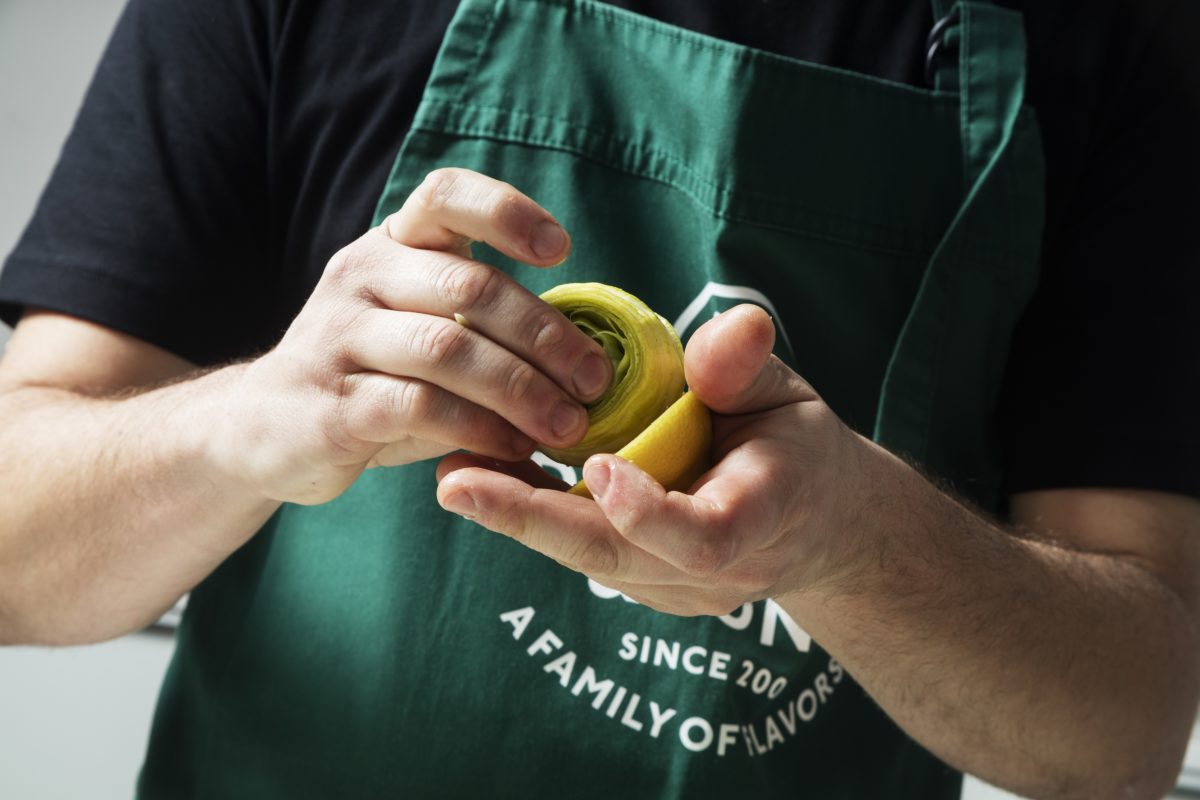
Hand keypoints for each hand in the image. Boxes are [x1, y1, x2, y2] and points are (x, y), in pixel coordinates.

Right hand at [213, 168, 612, 504]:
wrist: (263, 431)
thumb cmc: (372, 375)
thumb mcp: (420, 326)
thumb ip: (485, 322)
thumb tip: (588, 354)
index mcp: (391, 245)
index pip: (445, 196)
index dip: (507, 212)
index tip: (559, 250)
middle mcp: (362, 276)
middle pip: (468, 286)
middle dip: (544, 336)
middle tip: (594, 382)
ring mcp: (340, 338)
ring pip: (447, 348)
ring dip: (520, 390)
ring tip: (565, 425)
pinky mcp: (331, 404)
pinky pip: (419, 407)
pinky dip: (478, 428)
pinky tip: (511, 448)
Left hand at [435, 304, 867, 614]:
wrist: (813, 521)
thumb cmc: (794, 446)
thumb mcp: (785, 394)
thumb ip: (748, 366)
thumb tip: (732, 329)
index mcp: (764, 516)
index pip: (704, 538)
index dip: (648, 512)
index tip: (596, 468)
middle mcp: (717, 572)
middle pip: (617, 559)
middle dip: (532, 520)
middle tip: (458, 482)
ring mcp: (676, 589)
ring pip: (587, 560)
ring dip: (517, 516)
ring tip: (453, 473)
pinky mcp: (645, 584)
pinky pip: (582, 552)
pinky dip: (534, 515)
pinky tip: (486, 477)